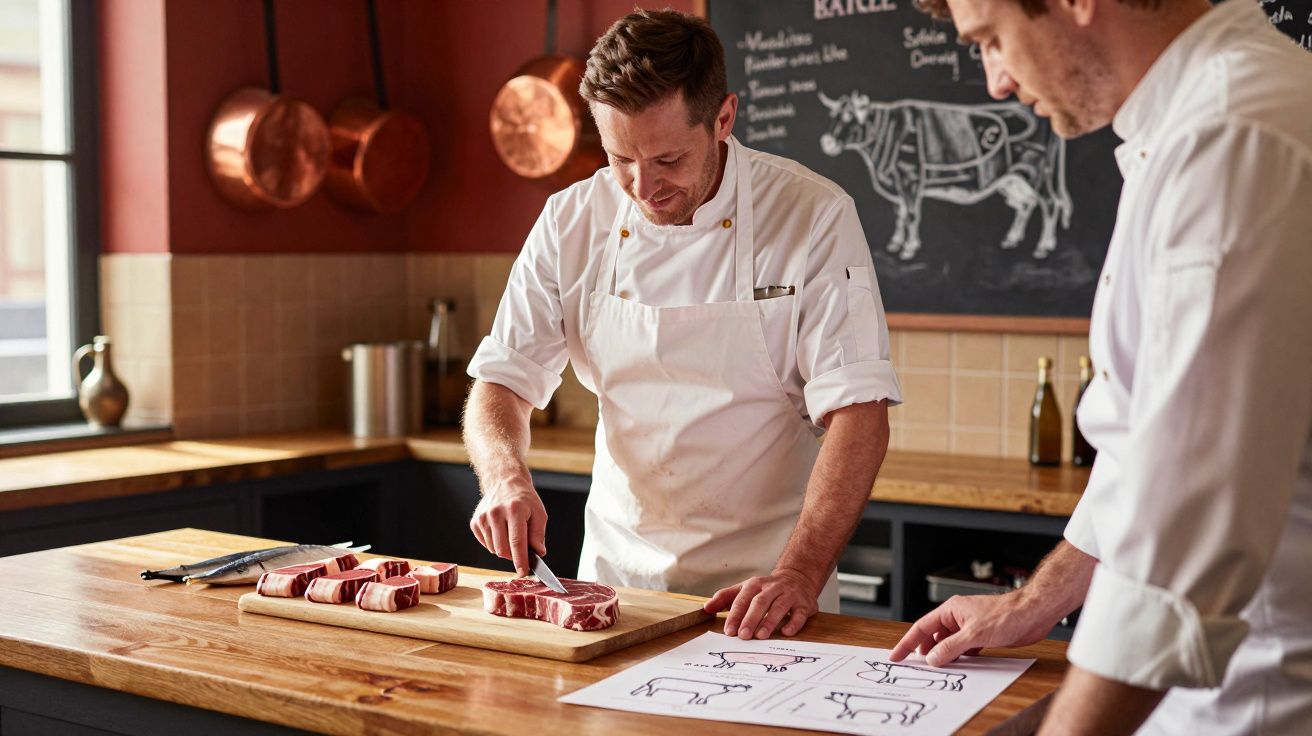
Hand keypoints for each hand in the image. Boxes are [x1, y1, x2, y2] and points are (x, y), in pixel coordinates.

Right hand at [469, 476, 546, 576]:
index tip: (523, 572)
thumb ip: (539, 534)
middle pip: (503, 549)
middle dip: (513, 556)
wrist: (505, 482)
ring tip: (510, 534)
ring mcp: (483, 517)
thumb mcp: (539, 513)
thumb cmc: (524, 499)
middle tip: (521, 549)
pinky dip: (494, 544)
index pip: (517, 542)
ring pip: (493, 549)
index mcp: (514, 510)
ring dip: (504, 549)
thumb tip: (538, 552)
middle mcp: (496, 513)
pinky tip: (500, 531)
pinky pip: (485, 544)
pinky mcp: (475, 522)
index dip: (520, 560)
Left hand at [704, 568, 820, 639]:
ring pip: (779, 606)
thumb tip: (706, 608)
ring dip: (770, 621)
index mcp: (755, 584)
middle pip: (760, 602)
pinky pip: (800, 613)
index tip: (728, 631)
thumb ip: (725, 597)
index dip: (735, 615)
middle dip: (750, 619)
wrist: (797, 577)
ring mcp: (789, 595)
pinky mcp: (804, 604)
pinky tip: (786, 632)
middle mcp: (772, 588)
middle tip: (743, 636)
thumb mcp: (745, 588)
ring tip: (761, 636)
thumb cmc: (766, 589)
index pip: (742, 599)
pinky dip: (793, 623)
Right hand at [889, 590, 1054, 666]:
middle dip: (924, 649)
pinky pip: (963, 647)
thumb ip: (950, 648)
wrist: (1032, 613)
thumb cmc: (1006, 614)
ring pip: (949, 642)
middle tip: (915, 665)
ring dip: (943, 654)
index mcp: (951, 610)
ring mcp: (970, 626)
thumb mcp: (974, 634)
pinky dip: (959, 656)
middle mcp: (958, 617)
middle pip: (933, 635)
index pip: (922, 627)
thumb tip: (933, 658)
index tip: (897, 655)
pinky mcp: (982, 634)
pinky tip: (959, 664)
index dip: (907, 642)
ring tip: (937, 667)